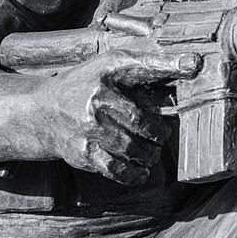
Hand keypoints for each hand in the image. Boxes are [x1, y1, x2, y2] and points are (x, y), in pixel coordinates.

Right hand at [37, 49, 201, 183]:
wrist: (42, 112)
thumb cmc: (87, 86)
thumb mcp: (110, 66)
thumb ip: (146, 65)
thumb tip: (192, 65)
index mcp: (107, 71)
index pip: (143, 65)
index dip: (170, 64)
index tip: (194, 63)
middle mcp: (97, 99)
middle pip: (143, 122)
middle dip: (158, 133)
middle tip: (162, 136)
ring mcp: (89, 128)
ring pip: (133, 148)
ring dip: (149, 154)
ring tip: (152, 152)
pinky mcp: (83, 152)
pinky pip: (116, 169)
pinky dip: (134, 174)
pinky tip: (142, 171)